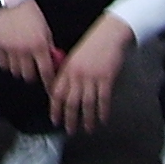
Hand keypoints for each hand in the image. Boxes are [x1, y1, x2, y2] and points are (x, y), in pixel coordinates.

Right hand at [0, 0, 61, 88]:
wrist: (14, 0)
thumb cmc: (32, 14)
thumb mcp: (46, 30)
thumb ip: (49, 47)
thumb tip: (53, 63)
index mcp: (39, 45)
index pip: (45, 71)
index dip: (49, 82)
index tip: (49, 87)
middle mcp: (25, 48)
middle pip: (28, 75)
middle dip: (32, 76)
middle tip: (33, 72)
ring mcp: (11, 47)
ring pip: (15, 71)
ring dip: (19, 70)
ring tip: (22, 63)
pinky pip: (3, 63)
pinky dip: (7, 64)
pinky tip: (11, 58)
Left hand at [48, 15, 134, 133]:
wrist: (109, 33)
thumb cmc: (92, 44)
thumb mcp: (75, 56)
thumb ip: (68, 73)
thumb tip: (61, 90)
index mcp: (68, 69)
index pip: (57, 93)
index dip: (55, 108)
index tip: (55, 119)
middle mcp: (77, 74)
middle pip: (70, 102)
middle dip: (69, 118)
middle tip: (69, 130)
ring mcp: (92, 77)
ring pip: (87, 104)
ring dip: (86, 119)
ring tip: (87, 129)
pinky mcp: (106, 78)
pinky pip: (103, 100)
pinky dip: (102, 112)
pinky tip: (102, 119)